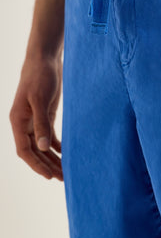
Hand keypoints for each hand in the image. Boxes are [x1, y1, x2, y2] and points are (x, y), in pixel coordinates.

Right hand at [9, 55, 62, 180]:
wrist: (45, 59)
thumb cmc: (40, 76)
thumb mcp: (40, 100)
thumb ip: (42, 123)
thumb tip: (43, 147)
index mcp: (17, 121)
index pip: (24, 150)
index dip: (36, 165)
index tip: (49, 175)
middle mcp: (24, 123)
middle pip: (34, 151)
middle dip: (47, 165)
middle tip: (62, 178)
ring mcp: (35, 120)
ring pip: (42, 145)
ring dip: (52, 158)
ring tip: (65, 171)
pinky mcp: (45, 115)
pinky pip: (49, 136)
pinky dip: (57, 146)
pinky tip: (66, 154)